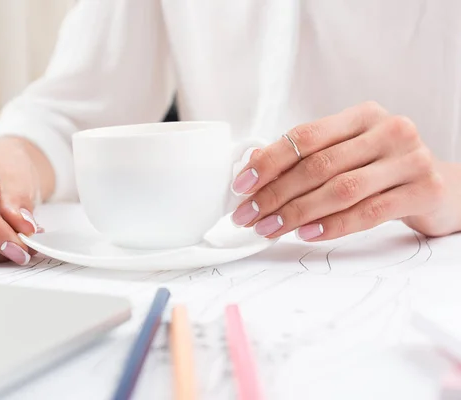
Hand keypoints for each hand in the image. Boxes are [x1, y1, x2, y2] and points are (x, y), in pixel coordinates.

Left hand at [230, 101, 454, 240]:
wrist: (442, 187)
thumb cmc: (383, 170)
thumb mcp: (347, 154)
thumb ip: (306, 157)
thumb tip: (254, 165)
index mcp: (362, 116)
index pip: (305, 136)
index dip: (268, 162)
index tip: (241, 186)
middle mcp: (388, 130)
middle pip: (318, 165)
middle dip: (275, 194)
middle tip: (248, 215)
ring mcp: (409, 159)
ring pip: (340, 189)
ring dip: (297, 213)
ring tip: (269, 229)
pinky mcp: (424, 190)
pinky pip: (368, 211)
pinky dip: (332, 226)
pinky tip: (306, 234)